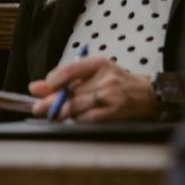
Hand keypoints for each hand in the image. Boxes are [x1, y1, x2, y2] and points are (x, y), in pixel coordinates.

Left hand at [28, 57, 158, 121]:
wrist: (149, 95)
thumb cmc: (117, 82)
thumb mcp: (94, 72)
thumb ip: (66, 78)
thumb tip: (35, 87)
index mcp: (98, 64)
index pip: (70, 69)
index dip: (53, 80)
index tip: (38, 88)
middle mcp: (105, 79)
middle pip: (71, 92)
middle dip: (50, 101)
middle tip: (37, 108)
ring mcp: (111, 96)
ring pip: (78, 107)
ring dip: (61, 113)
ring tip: (52, 115)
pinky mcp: (115, 113)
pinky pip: (89, 119)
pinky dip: (78, 120)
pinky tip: (72, 120)